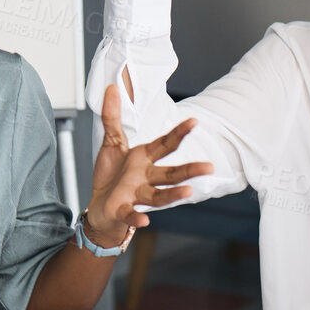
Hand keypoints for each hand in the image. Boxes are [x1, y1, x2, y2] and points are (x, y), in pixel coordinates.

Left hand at [85, 83, 212, 246]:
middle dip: (190, 170)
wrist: (99, 207)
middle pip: (171, 174)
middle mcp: (145, 178)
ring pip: (158, 196)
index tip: (194, 121)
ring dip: (173, 195)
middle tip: (210, 167)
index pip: (166, 145)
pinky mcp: (122, 211)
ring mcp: (135, 195)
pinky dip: (136, 219)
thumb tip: (112, 88)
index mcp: (144, 159)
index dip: (179, 133)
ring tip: (189, 191)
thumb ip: (112, 117)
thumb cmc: (111, 177)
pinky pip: (131, 215)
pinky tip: (144, 221)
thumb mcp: (111, 143)